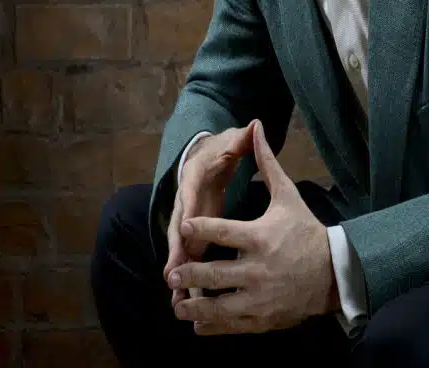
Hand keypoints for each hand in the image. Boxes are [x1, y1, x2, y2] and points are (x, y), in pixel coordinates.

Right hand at [162, 122, 256, 312]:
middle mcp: (185, 202)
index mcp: (193, 179)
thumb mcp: (229, 144)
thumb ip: (241, 139)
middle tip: (173, 276)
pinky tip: (191, 303)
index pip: (189, 195)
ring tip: (178, 303)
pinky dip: (190, 279)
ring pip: (182, 250)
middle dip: (176, 253)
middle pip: (178, 230)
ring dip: (181, 274)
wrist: (204, 157)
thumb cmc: (218, 152)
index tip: (186, 231)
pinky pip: (190, 258)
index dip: (187, 213)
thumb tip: (255, 124)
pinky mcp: (193, 235)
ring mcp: (187, 221)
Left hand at [167, 119, 338, 334]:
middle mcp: (258, 269)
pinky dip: (212, 325)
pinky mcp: (264, 318)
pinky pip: (232, 324)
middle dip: (190, 273)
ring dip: (195, 305)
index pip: (222, 232)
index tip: (184, 226)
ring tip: (177, 303)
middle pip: (214, 274)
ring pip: (219, 305)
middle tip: (173, 272)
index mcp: (260, 237)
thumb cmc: (305, 230)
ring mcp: (260, 297)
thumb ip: (267, 162)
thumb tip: (257, 126)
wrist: (334, 272)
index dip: (199, 229)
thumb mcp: (288, 195)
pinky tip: (196, 322)